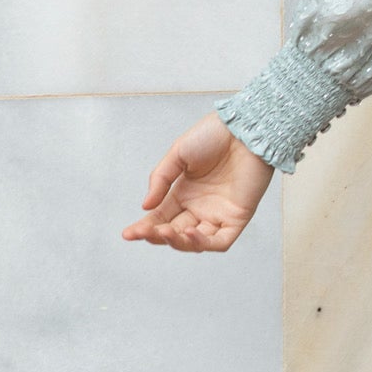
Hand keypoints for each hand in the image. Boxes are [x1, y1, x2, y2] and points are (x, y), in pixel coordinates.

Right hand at [121, 112, 274, 251]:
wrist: (244, 129)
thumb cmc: (213, 136)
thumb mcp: (178, 155)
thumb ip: (160, 180)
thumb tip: (146, 207)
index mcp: (183, 193)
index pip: (160, 218)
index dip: (144, 228)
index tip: (128, 233)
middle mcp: (199, 207)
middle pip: (174, 232)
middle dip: (157, 236)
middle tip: (144, 233)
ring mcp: (218, 214)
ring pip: (195, 242)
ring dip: (178, 242)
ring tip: (165, 232)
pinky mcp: (238, 218)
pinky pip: (220, 241)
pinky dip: (204, 243)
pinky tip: (189, 233)